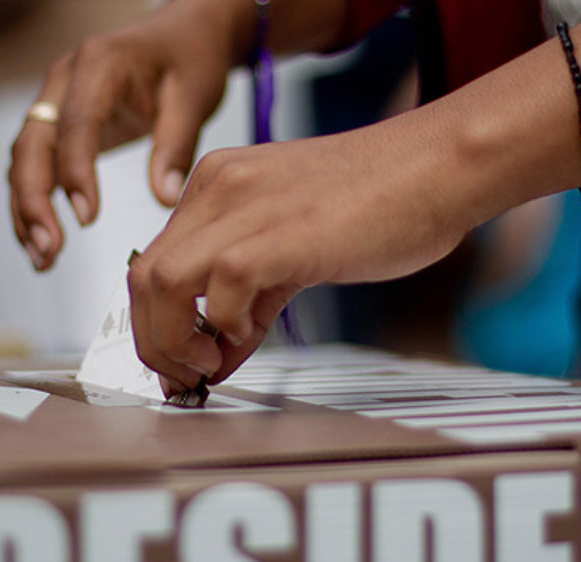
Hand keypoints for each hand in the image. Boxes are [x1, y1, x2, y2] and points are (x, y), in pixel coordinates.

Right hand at [8, 1, 242, 270]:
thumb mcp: (194, 97)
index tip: (86, 217)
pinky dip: (36, 203)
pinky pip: (36, 165)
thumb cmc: (190, 58)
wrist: (183, 32)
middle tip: (49, 250)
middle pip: (32, 144)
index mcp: (99, 65)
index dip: (75, 172)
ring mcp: (54, 100)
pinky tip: (44, 241)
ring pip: (25, 159)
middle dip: (33, 201)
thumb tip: (164, 200)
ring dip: (27, 209)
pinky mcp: (57, 122)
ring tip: (44, 258)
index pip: (75, 123)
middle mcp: (64, 79)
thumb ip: (176, 146)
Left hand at [127, 105, 481, 389]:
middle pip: (141, 275)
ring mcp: (246, 206)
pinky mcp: (281, 232)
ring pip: (159, 282)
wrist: (439, 166)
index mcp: (217, 184)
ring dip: (175, 340)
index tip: (182, 363)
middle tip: (186, 376)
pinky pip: (219, 288)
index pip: (153, 261)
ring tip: (211, 363)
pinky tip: (254, 334)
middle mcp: (219, 187)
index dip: (157, 324)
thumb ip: (250, 300)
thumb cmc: (382, 203)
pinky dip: (225, 326)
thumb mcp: (295, 248)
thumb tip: (218, 354)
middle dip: (153, 342)